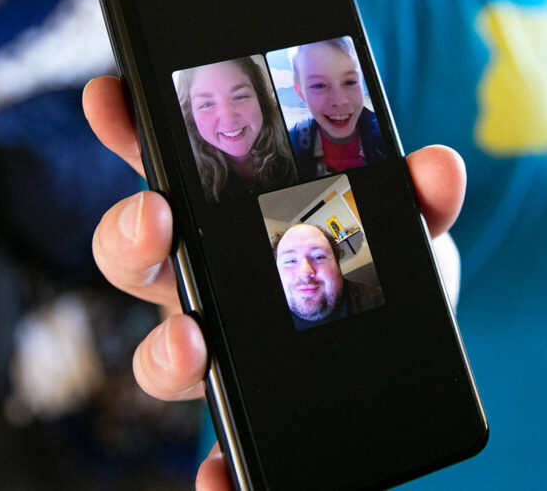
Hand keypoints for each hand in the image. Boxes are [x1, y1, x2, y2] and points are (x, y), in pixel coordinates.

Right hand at [83, 75, 466, 489]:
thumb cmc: (379, 261)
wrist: (405, 342)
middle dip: (130, 232)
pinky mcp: (249, 415)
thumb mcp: (402, 221)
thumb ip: (417, 195)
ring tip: (193, 340)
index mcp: (226, 217)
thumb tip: (437, 167)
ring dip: (164, 347)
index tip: (109, 93)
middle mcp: (206, 282)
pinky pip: (216, 446)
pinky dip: (213, 467)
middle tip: (156, 214)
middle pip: (137, 256)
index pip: (162, 164)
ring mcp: (221, 350)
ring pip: (161, 352)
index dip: (125, 128)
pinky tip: (222, 477)